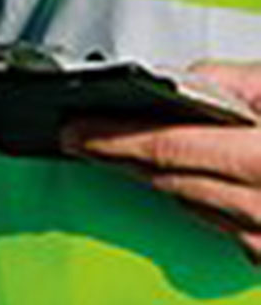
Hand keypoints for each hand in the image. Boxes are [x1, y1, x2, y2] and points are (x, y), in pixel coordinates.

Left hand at [63, 61, 260, 261]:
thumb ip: (229, 81)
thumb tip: (177, 80)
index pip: (163, 147)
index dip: (109, 138)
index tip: (74, 130)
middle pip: (162, 178)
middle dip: (116, 155)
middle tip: (77, 136)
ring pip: (183, 202)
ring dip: (151, 176)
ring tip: (116, 151)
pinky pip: (212, 224)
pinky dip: (192, 197)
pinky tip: (179, 177)